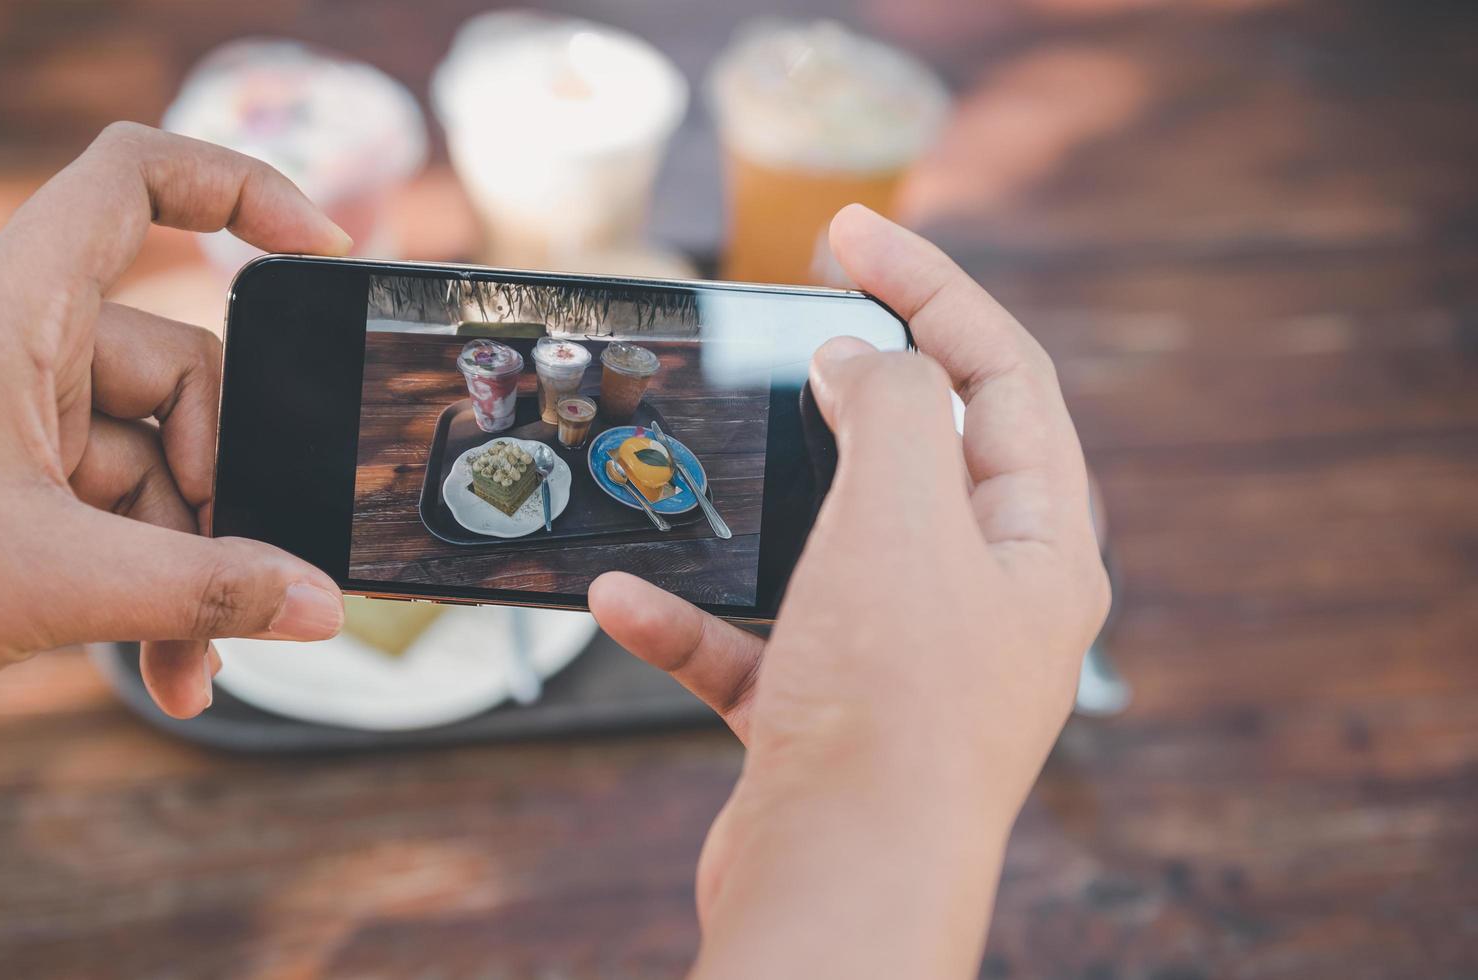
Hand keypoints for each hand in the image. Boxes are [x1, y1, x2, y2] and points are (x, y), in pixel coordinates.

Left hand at [0, 123, 353, 725]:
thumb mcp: (48, 584)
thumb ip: (202, 591)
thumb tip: (320, 605)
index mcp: (13, 307)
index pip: (133, 179)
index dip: (239, 185)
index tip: (319, 247)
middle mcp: (17, 338)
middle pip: (178, 375)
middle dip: (216, 500)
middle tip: (238, 590)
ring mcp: (11, 404)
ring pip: (151, 462)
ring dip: (182, 566)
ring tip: (188, 666)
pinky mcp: (5, 466)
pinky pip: (111, 504)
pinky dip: (139, 578)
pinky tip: (160, 660)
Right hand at [590, 204, 1109, 976]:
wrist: (837, 890)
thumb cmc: (891, 708)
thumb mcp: (901, 518)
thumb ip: (894, 407)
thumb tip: (866, 358)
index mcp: (1037, 545)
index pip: (1002, 372)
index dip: (932, 283)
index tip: (850, 229)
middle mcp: (983, 602)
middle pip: (924, 450)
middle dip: (850, 378)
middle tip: (785, 314)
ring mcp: (905, 662)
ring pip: (830, 545)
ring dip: (758, 504)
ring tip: (707, 451)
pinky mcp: (827, 718)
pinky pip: (755, 642)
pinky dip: (693, 617)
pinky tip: (625, 600)